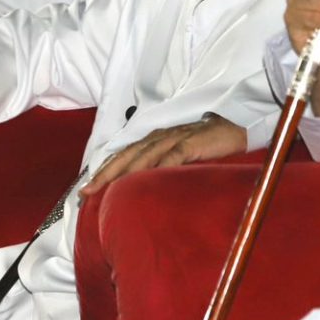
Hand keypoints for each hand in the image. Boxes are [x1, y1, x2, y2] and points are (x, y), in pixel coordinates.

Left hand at [80, 114, 247, 197]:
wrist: (232, 128)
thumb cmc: (203, 145)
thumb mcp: (177, 157)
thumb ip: (161, 168)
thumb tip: (142, 191)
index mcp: (153, 141)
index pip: (123, 156)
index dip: (104, 171)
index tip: (86, 189)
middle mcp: (158, 137)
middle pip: (126, 155)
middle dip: (105, 173)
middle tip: (87, 191)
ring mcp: (173, 139)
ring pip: (143, 155)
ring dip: (124, 172)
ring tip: (109, 188)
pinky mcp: (190, 142)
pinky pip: (173, 155)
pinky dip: (160, 166)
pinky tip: (149, 180)